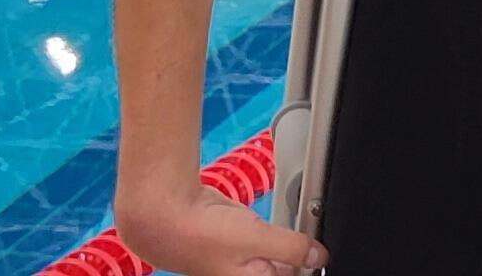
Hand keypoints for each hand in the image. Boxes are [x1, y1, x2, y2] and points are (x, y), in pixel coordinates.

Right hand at [115, 185, 324, 275]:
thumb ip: (292, 248)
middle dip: (299, 255)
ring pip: (274, 253)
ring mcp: (238, 258)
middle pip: (284, 270)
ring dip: (288, 241)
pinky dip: (272, 228)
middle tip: (314, 242)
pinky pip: (262, 237)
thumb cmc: (199, 234)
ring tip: (304, 228)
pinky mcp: (233, 238)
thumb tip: (318, 257)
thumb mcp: (257, 240)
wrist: (163, 212)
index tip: (319, 256)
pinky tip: (283, 217)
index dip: (305, 268)